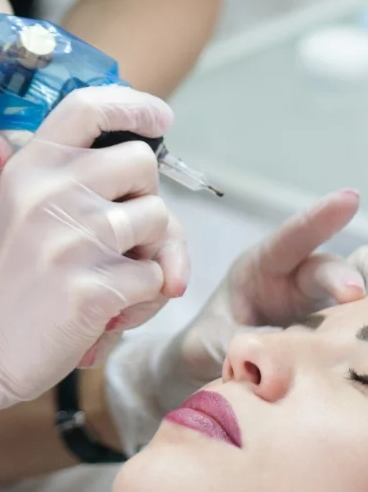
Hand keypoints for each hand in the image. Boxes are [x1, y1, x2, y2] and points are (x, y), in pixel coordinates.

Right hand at [0, 86, 186, 457]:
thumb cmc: (20, 272)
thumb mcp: (34, 207)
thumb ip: (89, 183)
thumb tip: (164, 201)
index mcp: (31, 164)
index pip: (88, 106)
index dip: (134, 104)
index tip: (160, 118)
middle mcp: (48, 190)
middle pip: (141, 161)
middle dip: (146, 194)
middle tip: (119, 227)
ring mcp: (70, 238)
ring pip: (158, 218)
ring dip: (151, 250)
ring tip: (112, 270)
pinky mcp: (92, 287)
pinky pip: (157, 276)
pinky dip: (144, 295)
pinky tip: (109, 305)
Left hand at [161, 188, 363, 400]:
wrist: (210, 364)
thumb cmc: (210, 338)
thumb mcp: (214, 336)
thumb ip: (240, 338)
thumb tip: (276, 343)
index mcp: (259, 267)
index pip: (289, 238)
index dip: (318, 218)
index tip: (348, 199)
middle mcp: (293, 279)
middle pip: (323, 269)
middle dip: (340, 277)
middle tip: (354, 292)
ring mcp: (315, 305)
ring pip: (343, 296)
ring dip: (357, 304)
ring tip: (363, 314)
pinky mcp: (328, 330)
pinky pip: (349, 323)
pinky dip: (358, 324)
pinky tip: (362, 332)